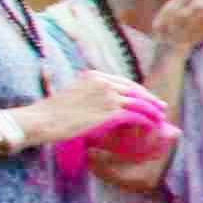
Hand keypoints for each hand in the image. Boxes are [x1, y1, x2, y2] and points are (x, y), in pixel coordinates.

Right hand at [28, 68, 152, 145]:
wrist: (41, 120)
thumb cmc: (51, 112)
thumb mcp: (73, 94)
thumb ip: (90, 94)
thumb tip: (103, 104)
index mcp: (94, 75)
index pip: (124, 82)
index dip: (139, 91)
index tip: (148, 98)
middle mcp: (104, 82)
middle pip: (135, 91)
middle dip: (150, 100)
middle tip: (161, 108)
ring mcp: (108, 96)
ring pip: (139, 103)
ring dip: (153, 112)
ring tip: (160, 119)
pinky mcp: (110, 112)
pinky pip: (136, 116)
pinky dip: (147, 121)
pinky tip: (152, 127)